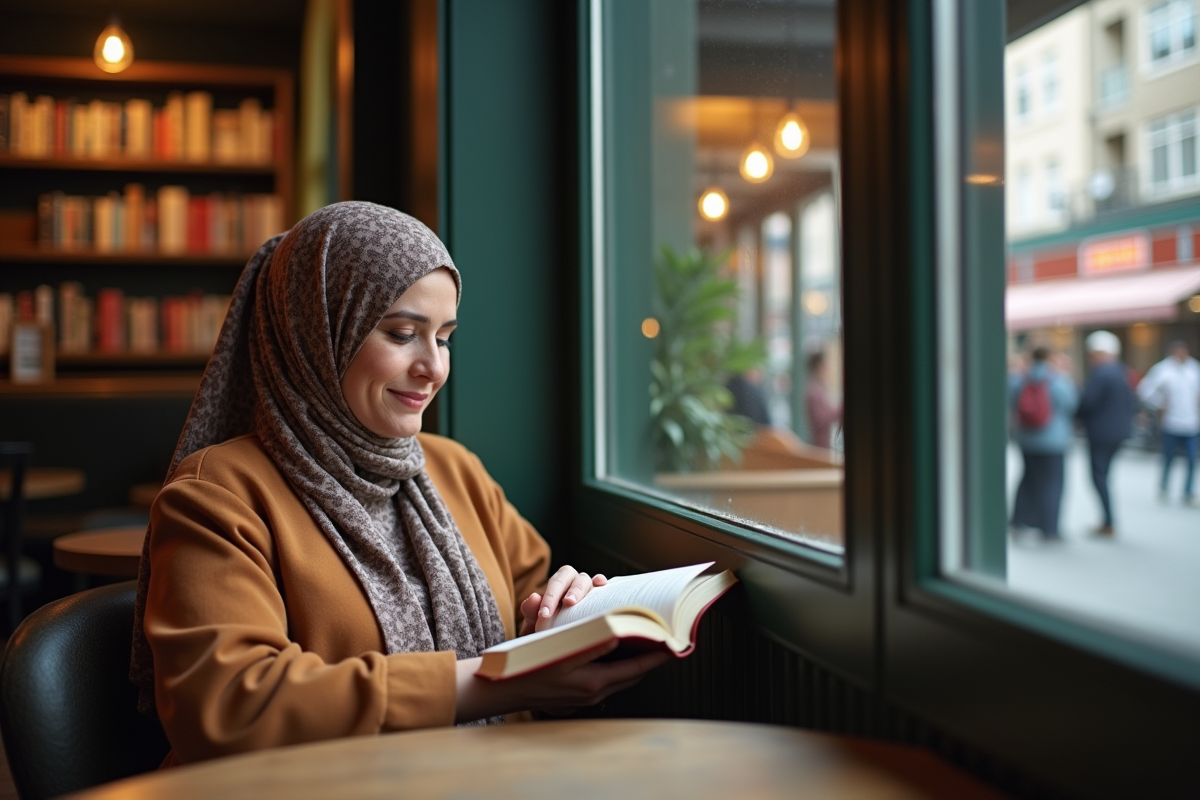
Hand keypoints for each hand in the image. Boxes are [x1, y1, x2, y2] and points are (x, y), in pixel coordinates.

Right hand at [454, 640, 670, 723]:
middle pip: (632, 676)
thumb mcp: (560, 651)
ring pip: (620, 680)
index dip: (656, 657)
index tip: (674, 646)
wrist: (504, 689)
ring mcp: (586, 698)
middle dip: (649, 660)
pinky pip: (607, 682)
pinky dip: (617, 670)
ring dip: (633, 665)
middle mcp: (594, 694)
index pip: (636, 670)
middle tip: (664, 643)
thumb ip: (591, 643)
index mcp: (593, 682)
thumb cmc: (529, 667)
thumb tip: (619, 634)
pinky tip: (615, 657)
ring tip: (646, 648)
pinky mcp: (578, 698)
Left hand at [520, 566, 606, 634]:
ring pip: (585, 580)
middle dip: (567, 588)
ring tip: (574, 601)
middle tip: (567, 603)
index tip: (544, 614)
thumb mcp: (534, 622)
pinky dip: (601, 582)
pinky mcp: (598, 595)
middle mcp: (571, 581)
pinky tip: (600, 585)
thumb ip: (530, 610)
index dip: (550, 597)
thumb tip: (534, 597)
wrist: (557, 637)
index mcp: (556, 583)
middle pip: (570, 575)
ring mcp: (586, 587)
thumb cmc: (545, 627)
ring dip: (579, 589)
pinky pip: (601, 585)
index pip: (555, 583)